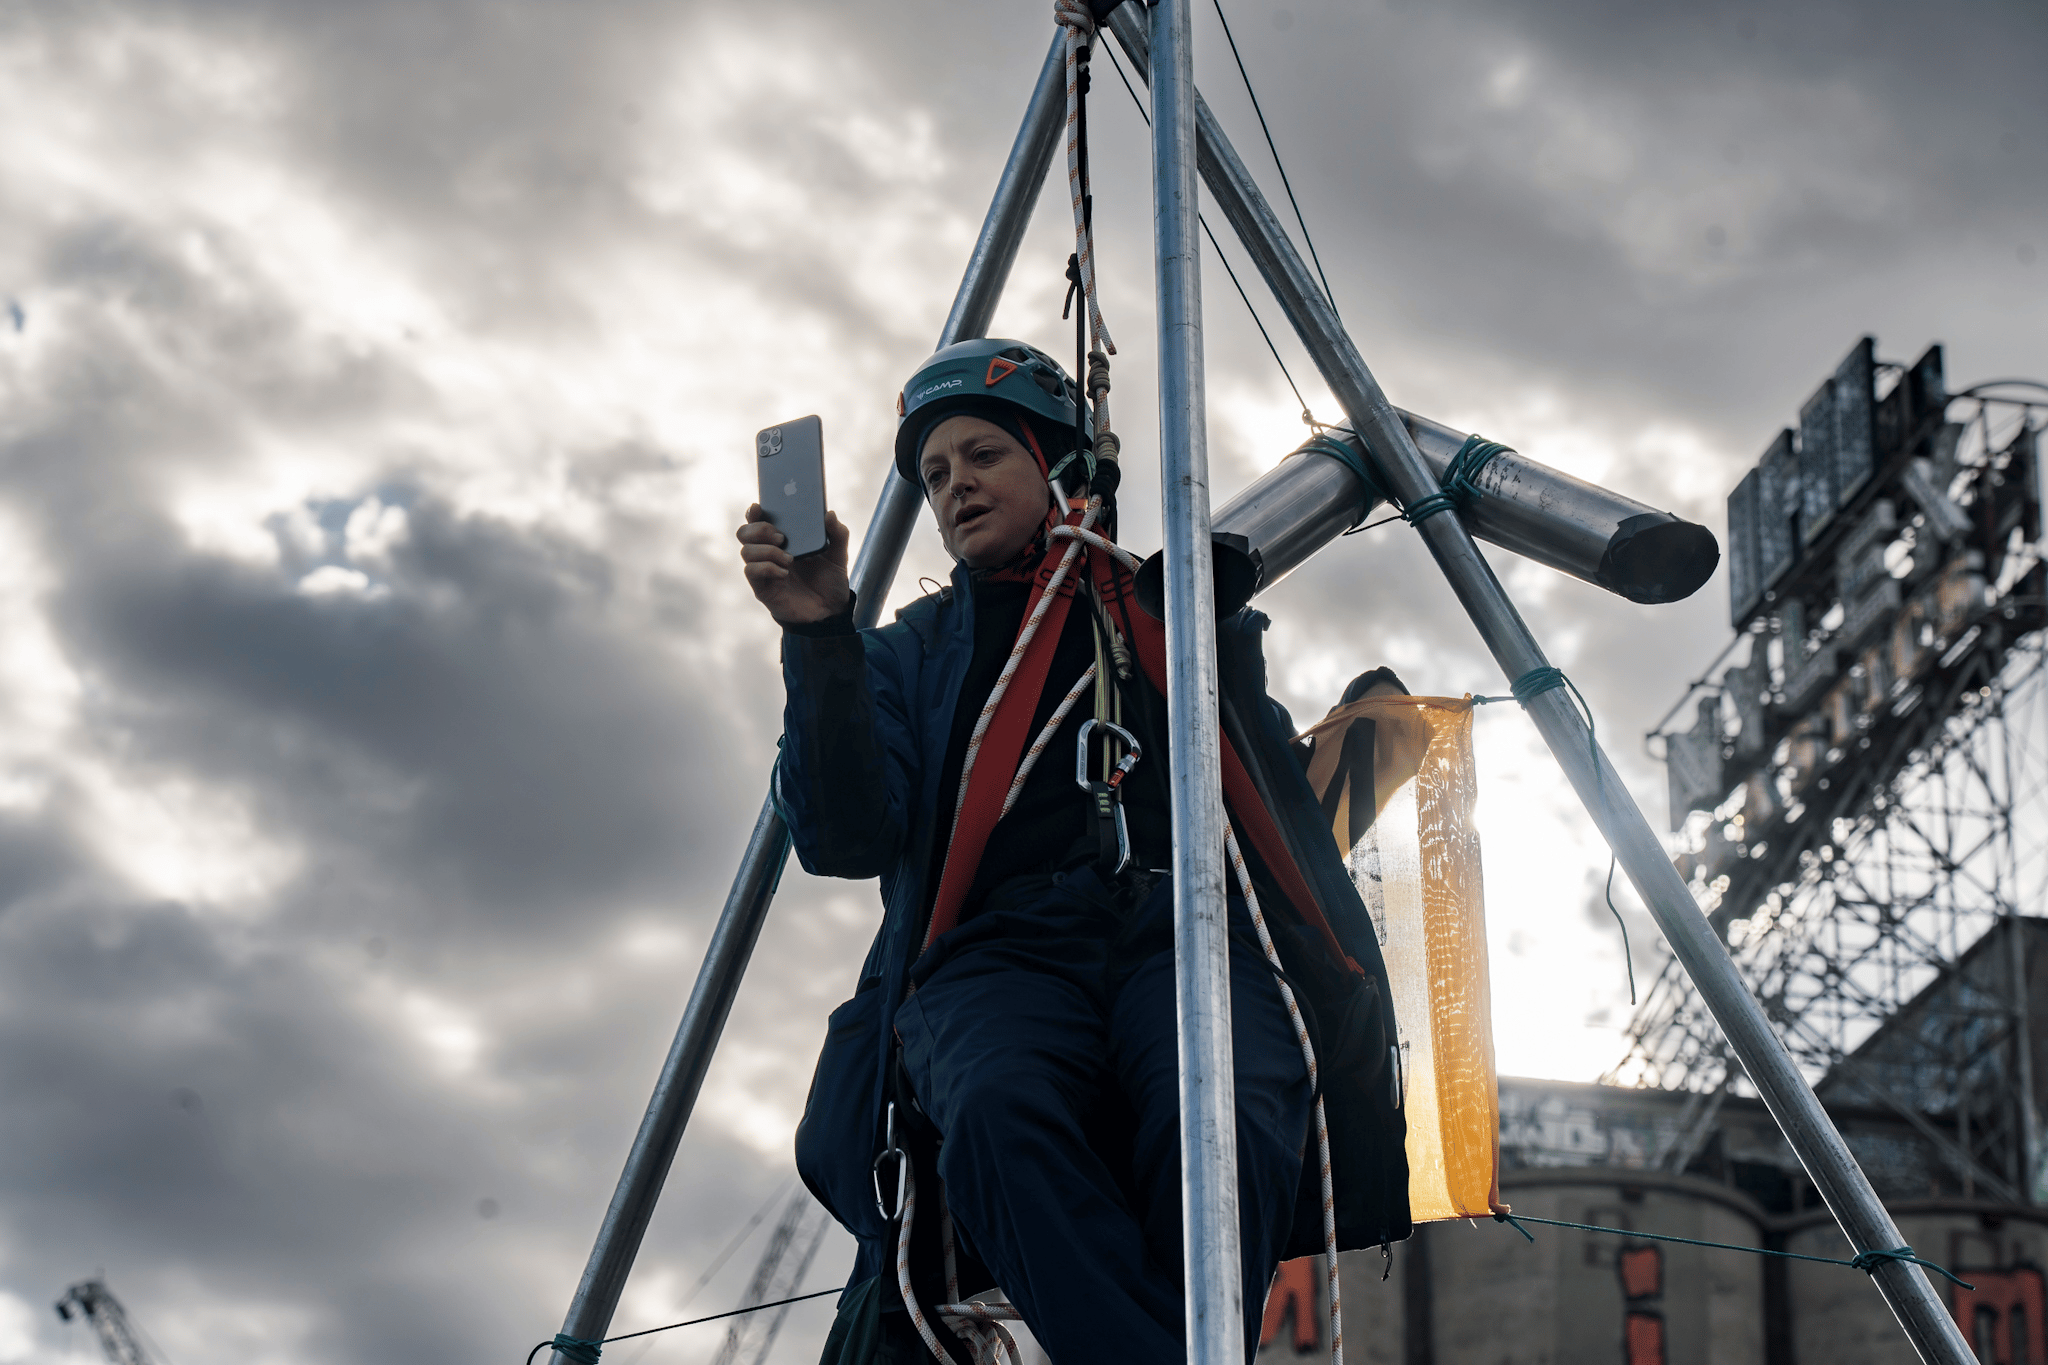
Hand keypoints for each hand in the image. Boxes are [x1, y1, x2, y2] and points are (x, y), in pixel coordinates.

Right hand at [738, 505, 852, 624]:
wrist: (831, 611)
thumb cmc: (829, 580)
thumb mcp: (838, 555)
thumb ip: (838, 533)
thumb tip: (830, 514)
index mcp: (782, 540)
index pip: (758, 520)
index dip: (754, 511)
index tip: (759, 506)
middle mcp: (768, 552)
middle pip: (744, 532)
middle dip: (759, 529)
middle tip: (782, 536)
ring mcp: (763, 571)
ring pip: (746, 551)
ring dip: (767, 551)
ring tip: (789, 559)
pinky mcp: (763, 588)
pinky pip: (751, 572)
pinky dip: (766, 567)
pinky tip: (784, 572)